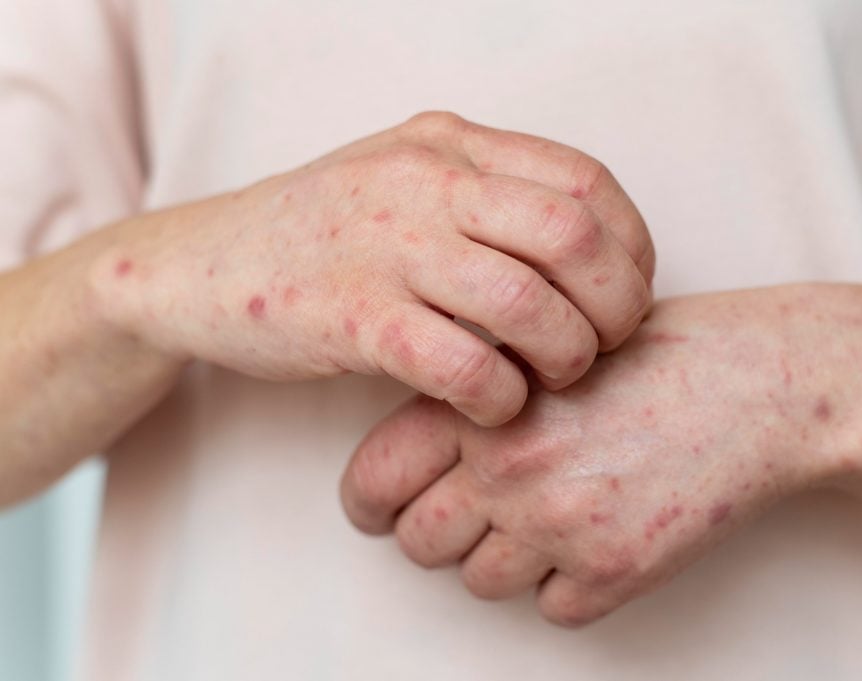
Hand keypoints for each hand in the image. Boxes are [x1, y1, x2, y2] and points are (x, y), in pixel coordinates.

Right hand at [93, 112, 653, 424]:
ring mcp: (385, 245)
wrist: (201, 264)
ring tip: (549, 378)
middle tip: (601, 347)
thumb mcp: (407, 181)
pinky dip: (498, 398)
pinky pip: (461, 364)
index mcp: (450, 144)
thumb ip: (490, 197)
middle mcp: (424, 181)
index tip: (624, 296)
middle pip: (575, 237)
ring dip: (563, 357)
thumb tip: (596, 256)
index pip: (587, 183)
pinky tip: (491, 406)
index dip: (629, 249)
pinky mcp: (350, 315)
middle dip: (614, 307)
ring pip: (527, 304)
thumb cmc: (326, 235)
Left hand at [341, 287, 861, 625]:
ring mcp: (558, 525)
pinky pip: (553, 609)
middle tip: (485, 514)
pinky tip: (607, 530)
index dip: (371, 501)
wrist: (759, 381)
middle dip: (444, 534)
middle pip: (421, 543)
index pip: (375, 477)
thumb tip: (420, 456)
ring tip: (563, 510)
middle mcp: (507, 469)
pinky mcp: (613, 570)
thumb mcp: (552, 347)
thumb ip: (481, 397)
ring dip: (512, 559)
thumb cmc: (661, 356)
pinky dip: (572, 584)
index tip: (381, 510)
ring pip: (483, 584)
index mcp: (483, 406)